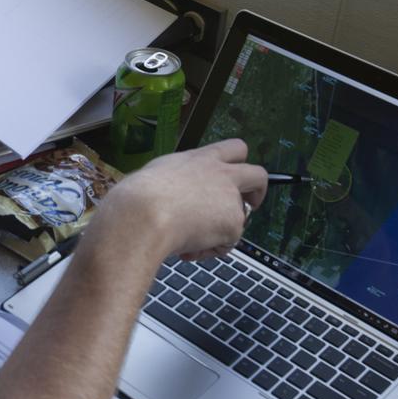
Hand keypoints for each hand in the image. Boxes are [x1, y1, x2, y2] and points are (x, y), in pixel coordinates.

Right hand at [83, 138, 268, 270]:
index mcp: (202, 159)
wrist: (144, 214)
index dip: (238, 164)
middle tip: (246, 206)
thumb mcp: (158, 174)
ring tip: (191, 240)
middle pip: (258, 174)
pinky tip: (188, 248)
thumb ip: (178, 179)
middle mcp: (221, 174)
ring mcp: (230, 199)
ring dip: (223, 230)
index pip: (234, 149)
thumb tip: (175, 192)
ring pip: (242, 217)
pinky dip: (211, 249)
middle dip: (257, 192)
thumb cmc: (139, 196)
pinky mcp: (233, 224)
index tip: (234, 177)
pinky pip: (227, 243)